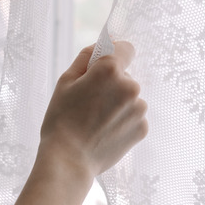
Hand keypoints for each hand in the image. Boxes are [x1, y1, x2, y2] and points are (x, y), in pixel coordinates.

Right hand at [37, 42, 147, 178]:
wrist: (69, 160)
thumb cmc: (62, 119)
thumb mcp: (65, 81)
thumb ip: (86, 57)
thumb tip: (103, 44)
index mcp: (110, 70)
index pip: (125, 48)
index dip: (115, 54)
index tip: (106, 65)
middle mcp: (130, 86)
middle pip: (125, 76)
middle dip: (111, 84)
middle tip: (90, 102)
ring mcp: (139, 109)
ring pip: (130, 97)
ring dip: (118, 103)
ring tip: (96, 120)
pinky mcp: (142, 128)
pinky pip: (133, 116)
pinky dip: (122, 121)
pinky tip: (105, 131)